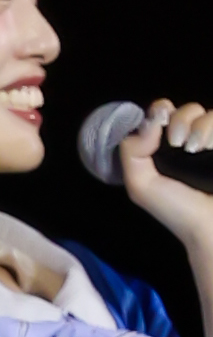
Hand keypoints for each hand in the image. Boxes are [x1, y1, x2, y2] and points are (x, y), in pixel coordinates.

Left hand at [120, 101, 212, 258]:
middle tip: (176, 142)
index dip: (160, 112)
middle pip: (185, 109)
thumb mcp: (141, 186)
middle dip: (179, 119)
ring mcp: (211, 143)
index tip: (159, 123)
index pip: (162, 114)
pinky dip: (212, 130)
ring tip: (195, 149)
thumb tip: (148, 122)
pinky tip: (209, 148)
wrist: (210, 227)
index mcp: (165, 149)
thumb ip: (132, 153)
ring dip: (199, 126)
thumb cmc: (177, 211)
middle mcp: (190, 142)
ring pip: (206, 114)